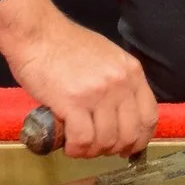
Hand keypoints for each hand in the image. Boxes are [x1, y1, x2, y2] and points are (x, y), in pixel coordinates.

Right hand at [0, 0, 156, 158]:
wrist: (36, 34)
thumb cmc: (64, 44)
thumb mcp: (106, 56)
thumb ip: (118, 81)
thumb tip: (120, 111)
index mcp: (131, 70)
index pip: (149, 115)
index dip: (141, 137)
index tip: (130, 147)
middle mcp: (120, 83)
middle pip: (130, 133)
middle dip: (115, 149)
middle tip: (99, 149)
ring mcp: (98, 93)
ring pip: (106, 140)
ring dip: (92, 151)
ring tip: (79, 146)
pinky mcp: (74, 103)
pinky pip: (83, 140)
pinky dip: (76, 149)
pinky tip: (69, 145)